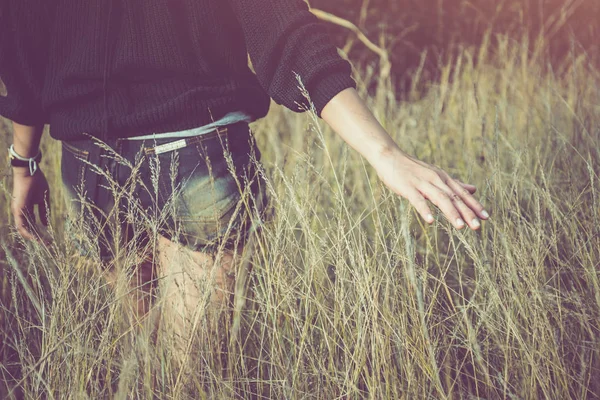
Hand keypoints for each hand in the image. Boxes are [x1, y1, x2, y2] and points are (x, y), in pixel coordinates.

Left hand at [11, 167, 50, 239]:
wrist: (29, 172)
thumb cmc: (36, 182)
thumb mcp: (43, 199)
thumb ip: (44, 212)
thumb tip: (46, 224)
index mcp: (26, 208)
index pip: (32, 224)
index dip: (40, 231)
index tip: (49, 237)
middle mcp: (20, 211)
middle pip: (28, 228)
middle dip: (38, 237)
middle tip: (48, 243)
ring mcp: (18, 211)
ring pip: (23, 229)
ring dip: (34, 237)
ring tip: (44, 243)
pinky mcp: (18, 210)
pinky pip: (21, 225)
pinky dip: (28, 233)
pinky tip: (36, 238)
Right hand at [372, 148, 488, 229]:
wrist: (390, 157)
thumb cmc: (412, 169)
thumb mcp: (436, 175)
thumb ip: (454, 184)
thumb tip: (473, 189)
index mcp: (443, 178)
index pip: (462, 193)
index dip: (474, 205)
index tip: (487, 217)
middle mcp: (435, 180)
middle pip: (454, 197)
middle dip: (467, 212)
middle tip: (478, 227)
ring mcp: (422, 183)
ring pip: (439, 198)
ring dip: (451, 213)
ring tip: (461, 227)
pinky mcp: (407, 187)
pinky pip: (417, 200)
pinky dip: (425, 209)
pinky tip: (430, 221)